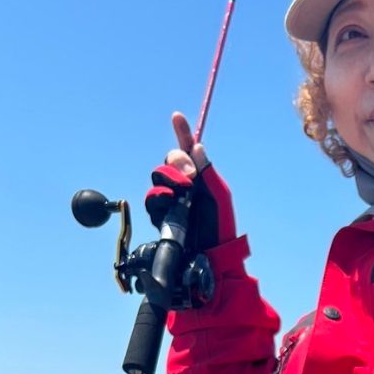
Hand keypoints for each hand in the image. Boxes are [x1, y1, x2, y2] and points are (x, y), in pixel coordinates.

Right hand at [145, 112, 236, 252]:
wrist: (211, 256)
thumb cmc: (220, 228)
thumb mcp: (220, 197)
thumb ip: (209, 173)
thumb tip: (197, 147)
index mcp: (200, 178)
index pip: (188, 151)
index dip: (181, 132)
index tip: (177, 117)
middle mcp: (183, 186)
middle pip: (169, 160)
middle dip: (177, 162)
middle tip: (191, 175)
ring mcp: (170, 200)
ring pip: (158, 177)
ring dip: (169, 179)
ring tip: (182, 192)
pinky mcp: (160, 215)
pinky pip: (152, 198)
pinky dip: (160, 196)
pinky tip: (170, 201)